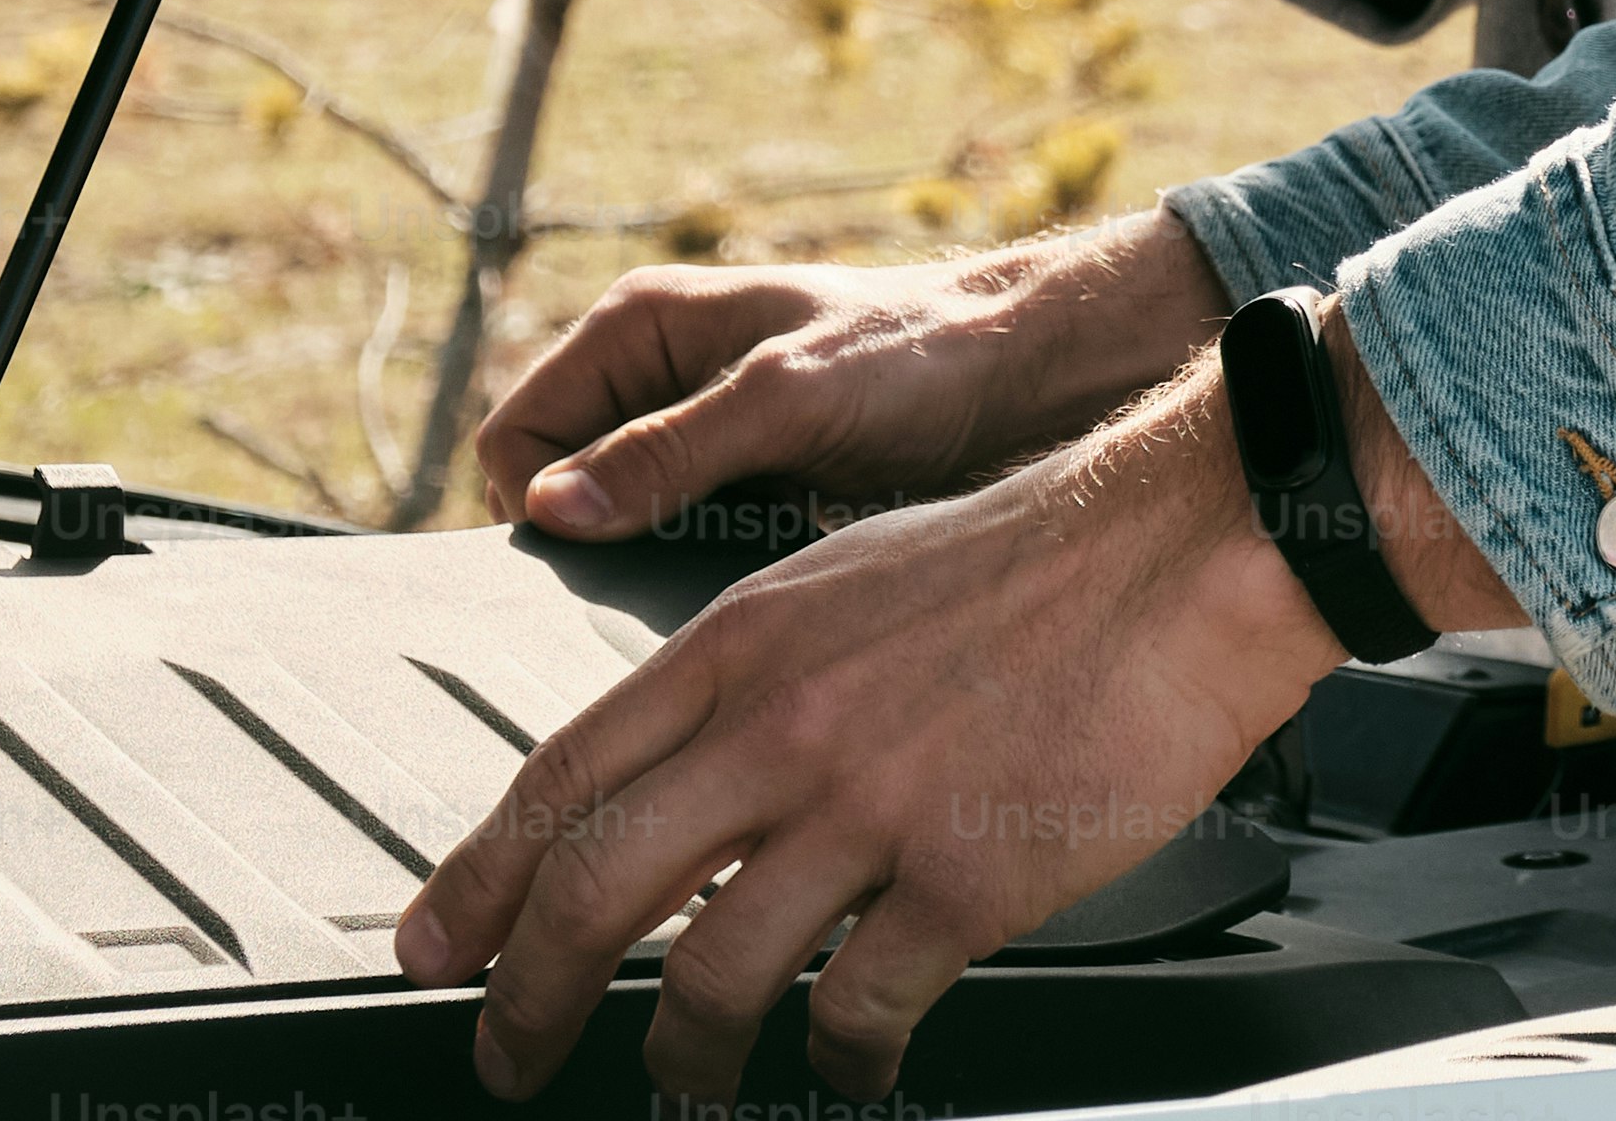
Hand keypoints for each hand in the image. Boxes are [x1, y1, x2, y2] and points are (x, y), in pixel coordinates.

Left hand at [402, 372, 1335, 1102]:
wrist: (1180, 548)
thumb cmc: (1032, 560)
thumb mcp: (842, 578)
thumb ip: (750, 671)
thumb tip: (679, 769)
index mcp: (742, 643)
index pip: (559, 779)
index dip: (476, 880)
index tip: (434, 948)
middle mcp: (781, 726)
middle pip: (593, 894)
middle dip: (525, 1002)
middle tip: (508, 1056)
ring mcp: (868, 809)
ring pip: (708, 980)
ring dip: (679, 1061)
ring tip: (686, 1090)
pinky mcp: (962, 882)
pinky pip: (857, 1013)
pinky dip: (839, 1063)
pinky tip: (849, 1066)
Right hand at [472, 210, 1224, 540]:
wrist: (1038, 374)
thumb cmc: (924, 355)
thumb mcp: (791, 399)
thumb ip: (673, 450)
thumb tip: (555, 508)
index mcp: (639, 328)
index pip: (515, 441)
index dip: (543, 505)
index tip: (607, 558)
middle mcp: (656, 380)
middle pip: (561, 496)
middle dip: (600, 548)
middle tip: (671, 587)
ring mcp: (701, 440)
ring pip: (620, 534)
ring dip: (657, 570)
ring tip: (726, 588)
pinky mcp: (748, 491)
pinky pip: (684, 552)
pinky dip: (707, 578)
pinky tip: (758, 596)